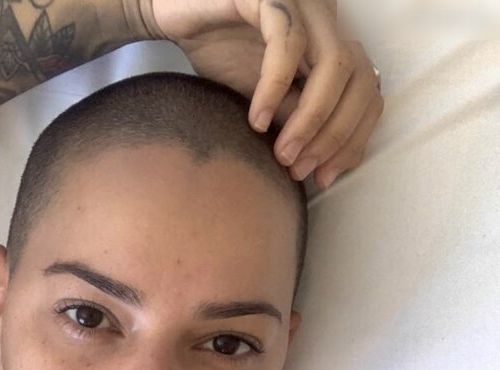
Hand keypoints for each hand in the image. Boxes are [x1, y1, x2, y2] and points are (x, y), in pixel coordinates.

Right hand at [130, 0, 383, 188]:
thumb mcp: (265, 99)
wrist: (177, 15)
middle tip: (299, 169)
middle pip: (359, 79)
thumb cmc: (221, 54)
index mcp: (331, 44)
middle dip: (334, 135)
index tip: (323, 178)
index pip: (367, 92)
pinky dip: (275, 88)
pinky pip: (286, 43)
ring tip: (281, 154)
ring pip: (333, 63)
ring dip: (311, 118)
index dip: (353, 139)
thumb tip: (316, 164)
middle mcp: (326, 20)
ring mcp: (303, 5)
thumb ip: (293, 120)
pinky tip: (257, 119)